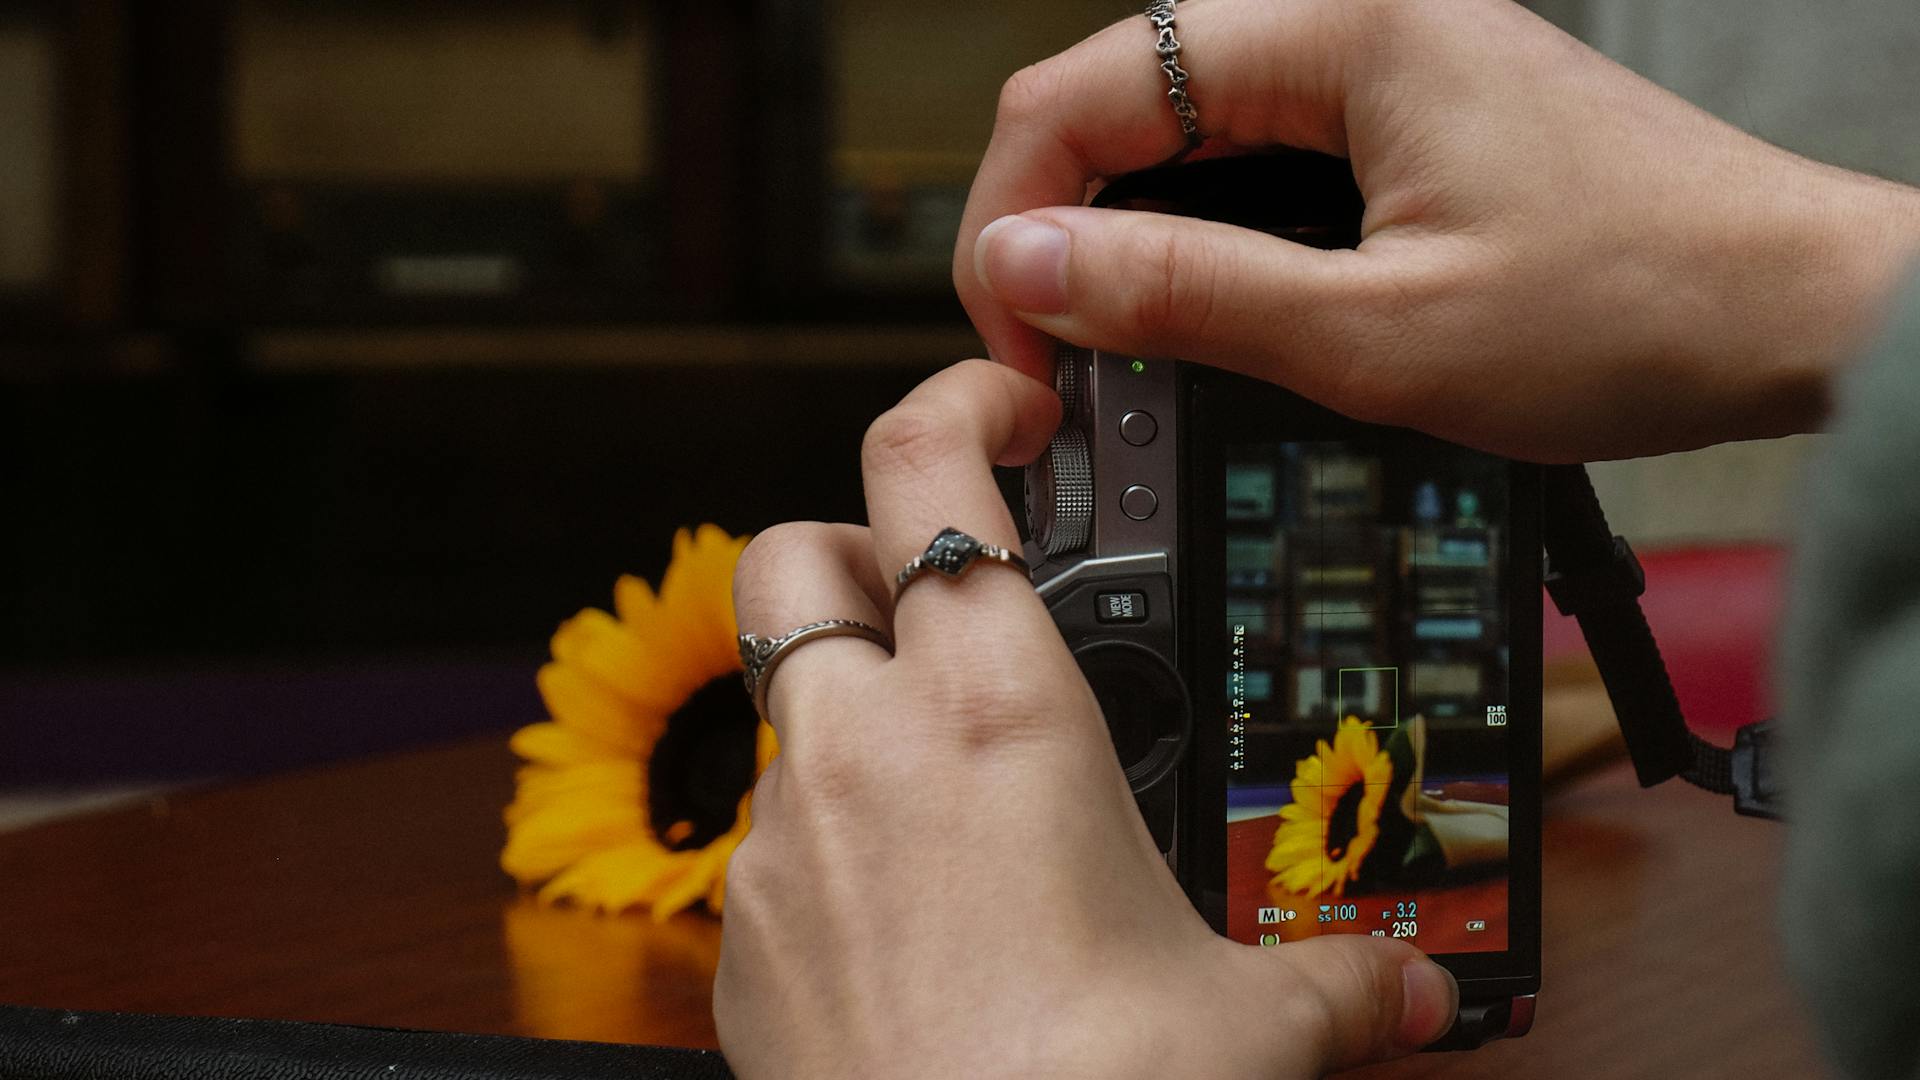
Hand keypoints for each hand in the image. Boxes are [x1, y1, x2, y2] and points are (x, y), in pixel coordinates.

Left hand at [717, 360, 1456, 1078]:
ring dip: (845, 692)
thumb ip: (1339, 985)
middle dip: (858, 540)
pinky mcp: (746, 929)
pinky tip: (907, 898)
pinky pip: (772, 828)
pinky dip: (827, 822)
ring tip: (944, 762)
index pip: (925, 467)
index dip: (954, 399)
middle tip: (946, 582)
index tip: (1004, 404)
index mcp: (993, 709)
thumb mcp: (1246, 1025)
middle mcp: (863, 746)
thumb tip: (1413, 997)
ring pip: (780, 693)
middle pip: (796, 551)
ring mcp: (786, 835)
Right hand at [954, 0, 1919, 461]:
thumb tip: (1030, 262)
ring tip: (1121, 345)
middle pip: (1125, 97)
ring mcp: (1391, 63)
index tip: (1016, 327)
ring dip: (1134, 232)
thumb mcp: (1377, 333)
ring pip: (1187, 130)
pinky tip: (1210, 311)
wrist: (1801, 313)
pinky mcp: (1416, 116)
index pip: (1086, 89)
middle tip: (1057, 352)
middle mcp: (1361, 18)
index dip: (1016, 212)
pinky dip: (1213, 233)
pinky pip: (1263, 157)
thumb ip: (1186, 290)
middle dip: (1062, 223)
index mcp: (1343, 29)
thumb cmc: (1639, 307)